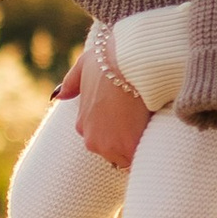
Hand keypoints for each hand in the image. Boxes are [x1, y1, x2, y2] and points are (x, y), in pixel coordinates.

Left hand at [73, 35, 153, 170]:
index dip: (120, 131)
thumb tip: (59, 95)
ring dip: (140, 146)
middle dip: (129, 142)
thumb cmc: (108, 59)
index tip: (131, 119)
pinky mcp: (129, 147)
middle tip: (142, 123)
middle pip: (115, 153)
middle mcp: (91, 140)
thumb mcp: (83, 67)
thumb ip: (71, 83)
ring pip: (129, 157)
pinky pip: (140, 158)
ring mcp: (109, 146)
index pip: (104, 139)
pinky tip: (157, 136)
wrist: (127, 60)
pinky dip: (149, 151)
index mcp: (82, 124)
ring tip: (150, 126)